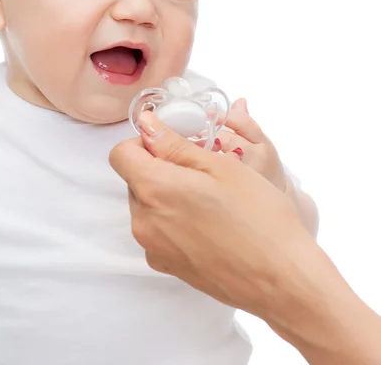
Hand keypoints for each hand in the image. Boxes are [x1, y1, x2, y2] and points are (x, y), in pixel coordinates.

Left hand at [109, 110, 313, 319]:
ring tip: (209, 200)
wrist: (281, 277)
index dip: (144, 143)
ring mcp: (153, 248)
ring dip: (167, 195)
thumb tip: (147, 124)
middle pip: (134, 180)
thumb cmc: (258, 216)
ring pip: (147, 205)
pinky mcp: (166, 266)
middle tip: (201, 172)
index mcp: (154, 189)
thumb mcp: (218, 166)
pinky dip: (174, 221)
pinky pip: (158, 231)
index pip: (121, 154)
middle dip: (160, 168)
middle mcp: (144, 221)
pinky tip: (208, 225)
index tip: (172, 146)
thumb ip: (173, 143)